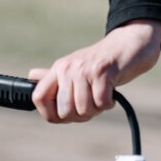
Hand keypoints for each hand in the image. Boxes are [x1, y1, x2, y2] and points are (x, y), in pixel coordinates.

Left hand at [27, 20, 160, 123]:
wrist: (129, 44)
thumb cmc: (101, 62)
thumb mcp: (74, 66)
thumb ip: (55, 76)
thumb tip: (31, 76)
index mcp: (57, 69)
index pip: (38, 97)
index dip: (50, 115)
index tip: (65, 116)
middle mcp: (67, 68)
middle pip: (64, 111)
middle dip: (80, 116)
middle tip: (91, 105)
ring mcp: (84, 69)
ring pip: (83, 110)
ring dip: (96, 110)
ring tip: (101, 97)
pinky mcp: (103, 71)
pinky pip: (101, 103)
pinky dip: (108, 104)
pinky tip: (111, 94)